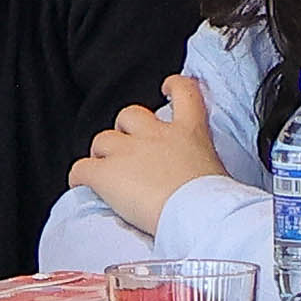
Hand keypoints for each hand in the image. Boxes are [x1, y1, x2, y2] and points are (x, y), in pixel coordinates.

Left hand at [77, 74, 233, 233]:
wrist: (198, 214)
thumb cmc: (215, 202)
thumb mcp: (221, 172)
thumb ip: (204, 165)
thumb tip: (204, 179)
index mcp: (190, 132)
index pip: (184, 92)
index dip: (173, 86)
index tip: (167, 88)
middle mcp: (157, 135)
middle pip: (129, 114)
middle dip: (126, 130)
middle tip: (130, 153)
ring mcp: (128, 152)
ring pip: (102, 140)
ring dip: (103, 154)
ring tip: (108, 172)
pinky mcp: (106, 174)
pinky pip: (80, 169)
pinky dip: (79, 176)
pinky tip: (84, 185)